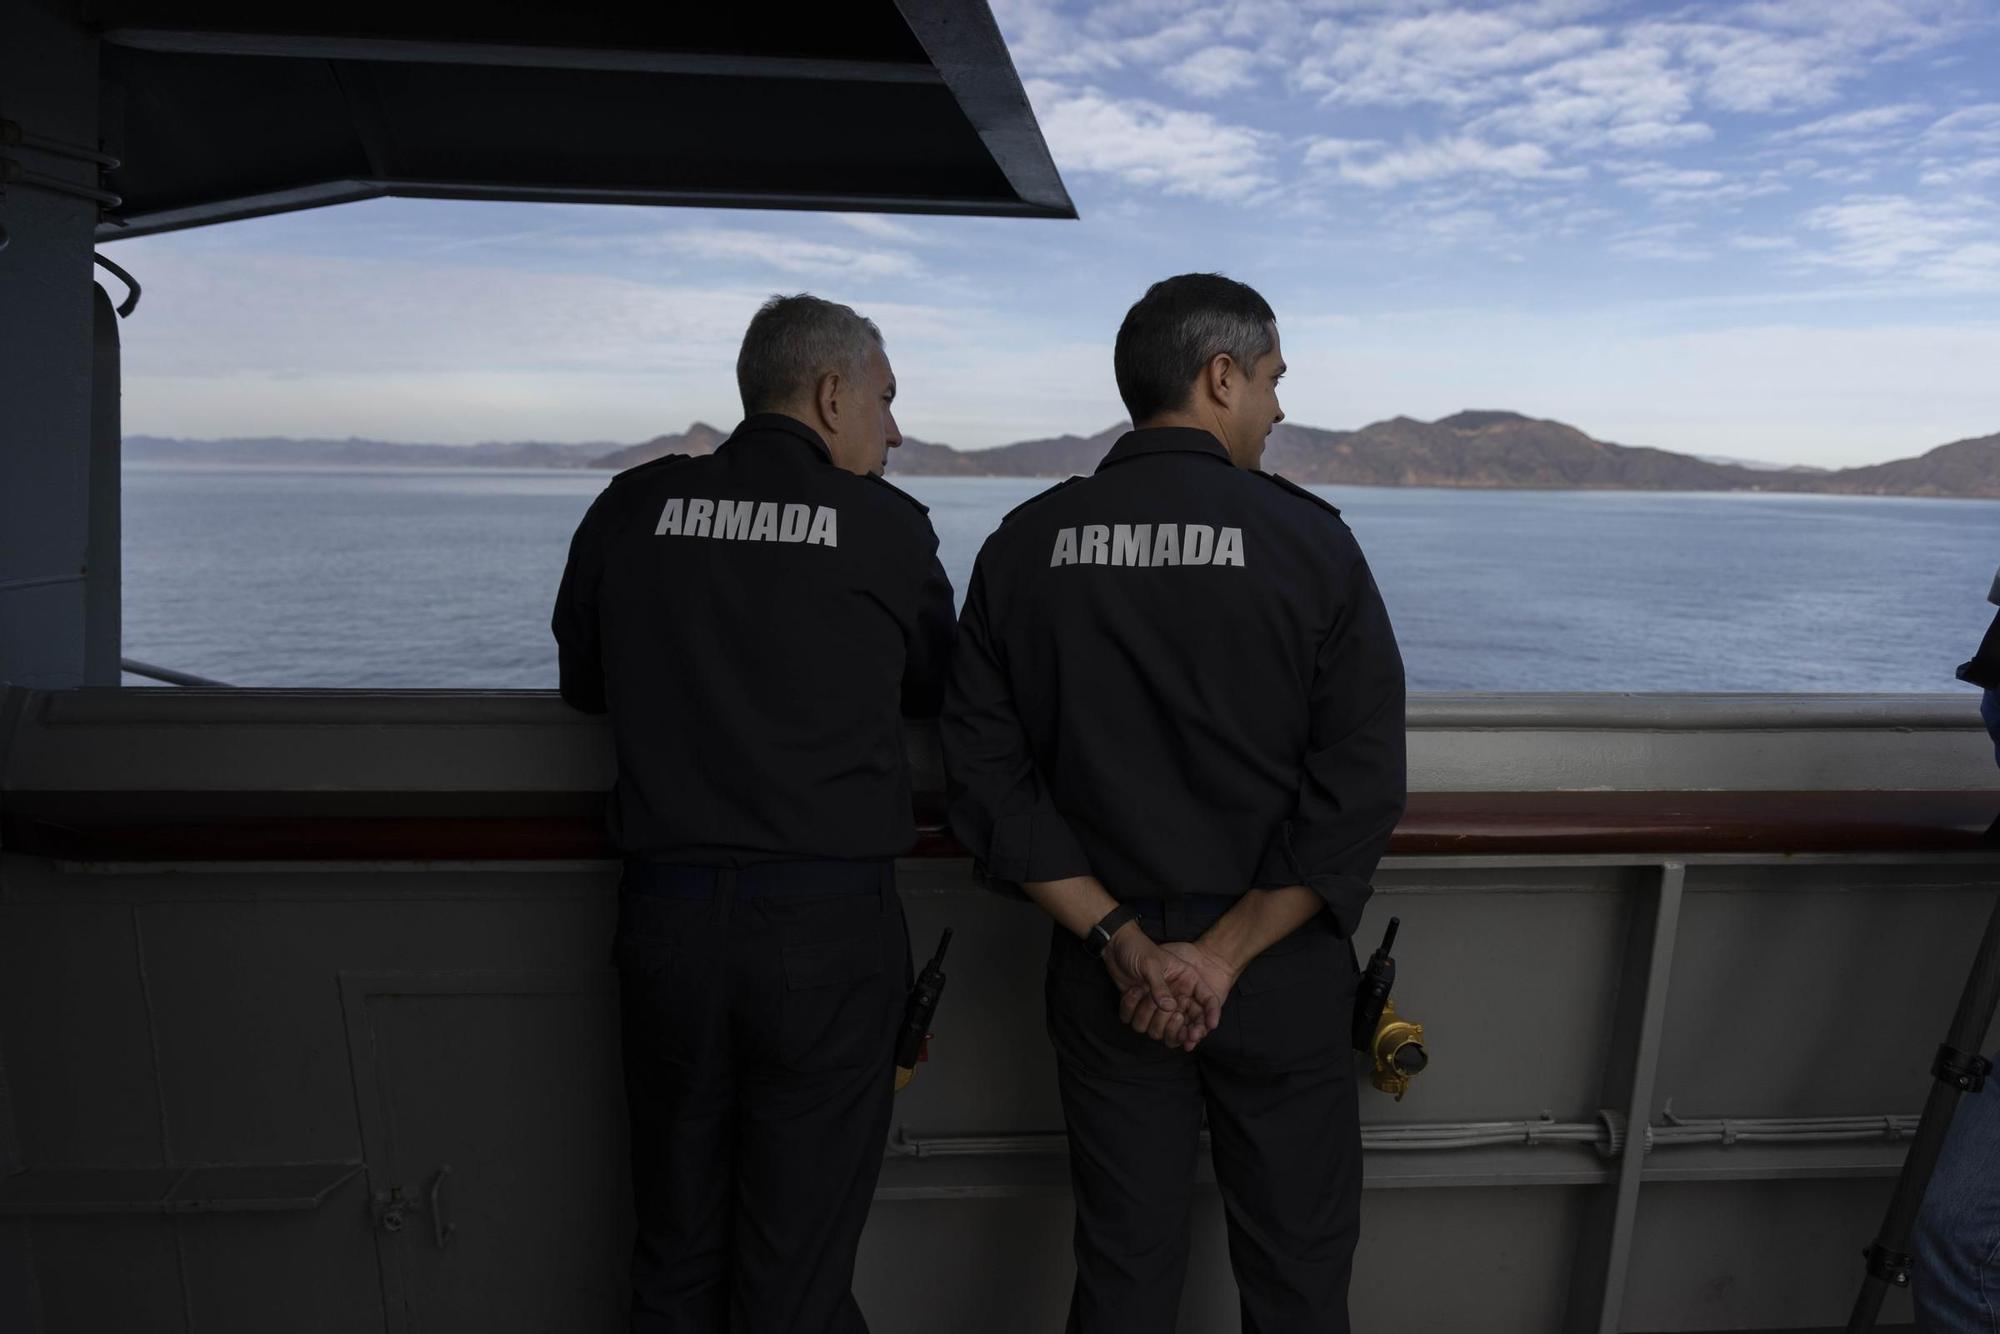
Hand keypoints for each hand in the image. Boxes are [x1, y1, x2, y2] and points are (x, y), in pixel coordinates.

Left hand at [1124, 941, 1239, 1051]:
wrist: (1115, 946)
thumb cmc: (1137, 948)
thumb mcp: (1151, 964)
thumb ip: (1160, 986)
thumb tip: (1170, 1008)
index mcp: (1186, 981)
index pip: (1207, 1000)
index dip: (1211, 1014)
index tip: (1209, 1026)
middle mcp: (1175, 997)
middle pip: (1183, 1025)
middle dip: (1172, 1025)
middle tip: (1168, 1013)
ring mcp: (1158, 1005)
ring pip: (1157, 1030)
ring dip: (1145, 1015)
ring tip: (1140, 991)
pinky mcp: (1140, 1010)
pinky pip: (1138, 1023)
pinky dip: (1130, 1011)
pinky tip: (1130, 992)